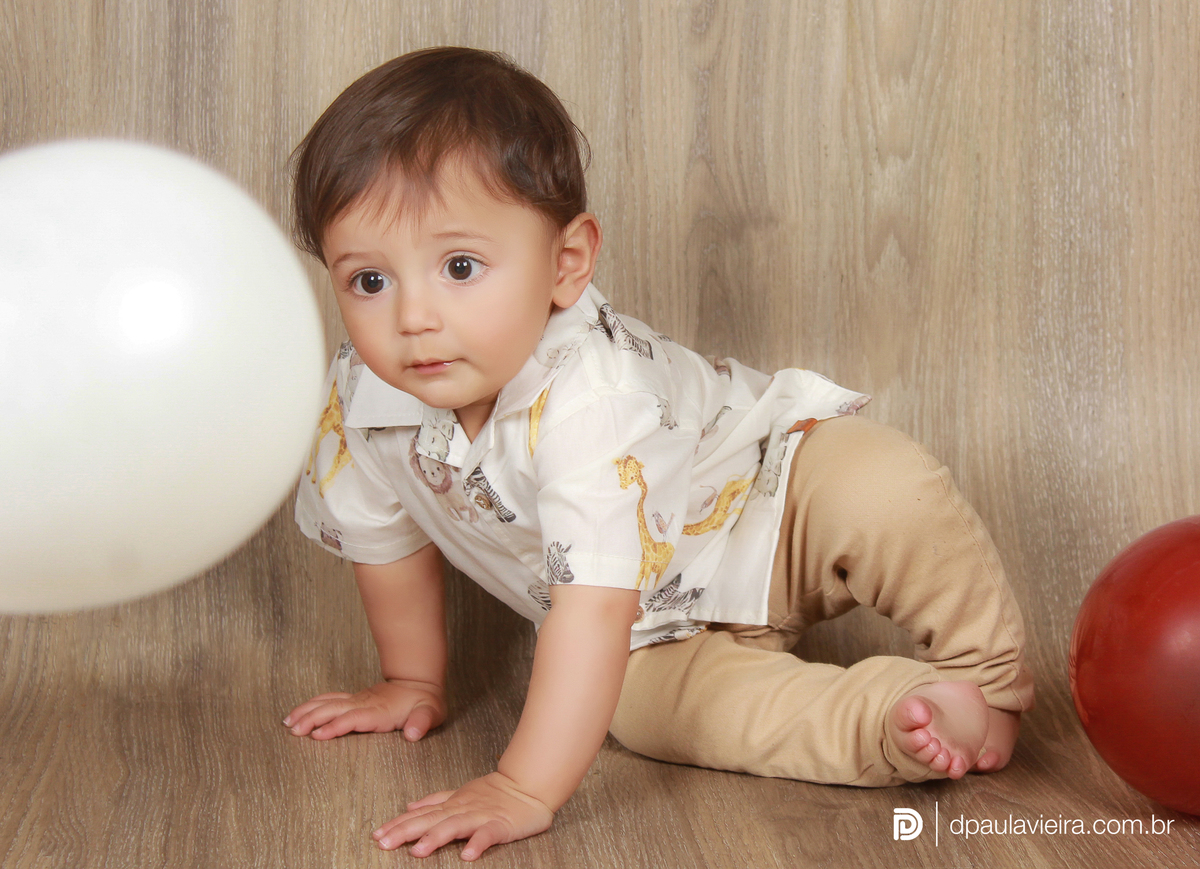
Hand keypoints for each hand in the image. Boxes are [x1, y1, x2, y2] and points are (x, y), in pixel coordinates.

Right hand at [283, 679, 445, 741]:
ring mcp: (356, 700)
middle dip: (312, 718)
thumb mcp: (430, 713)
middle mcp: (363, 703)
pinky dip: (311, 704)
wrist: (418, 682)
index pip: (353, 718)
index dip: (336, 726)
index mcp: (379, 711)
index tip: (318, 735)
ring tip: (288, 722)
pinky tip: (299, 712)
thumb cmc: (424, 702)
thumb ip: (422, 722)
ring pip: (327, 703)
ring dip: (307, 711)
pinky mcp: (353, 699)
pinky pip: (328, 699)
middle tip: (293, 730)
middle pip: (333, 709)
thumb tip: (414, 733)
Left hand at [372, 772, 553, 860]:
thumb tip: (409, 805)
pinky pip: (488, 835)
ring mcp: (481, 816)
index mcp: (451, 804)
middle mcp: (461, 809)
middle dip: (406, 831)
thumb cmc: (495, 793)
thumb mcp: (460, 794)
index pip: (420, 815)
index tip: (376, 835)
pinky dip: (478, 843)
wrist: (529, 785)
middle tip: (384, 843)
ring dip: (435, 837)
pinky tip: (467, 855)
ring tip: (418, 851)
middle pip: (430, 820)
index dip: (398, 824)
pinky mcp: (500, 825)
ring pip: (454, 826)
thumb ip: (435, 800)